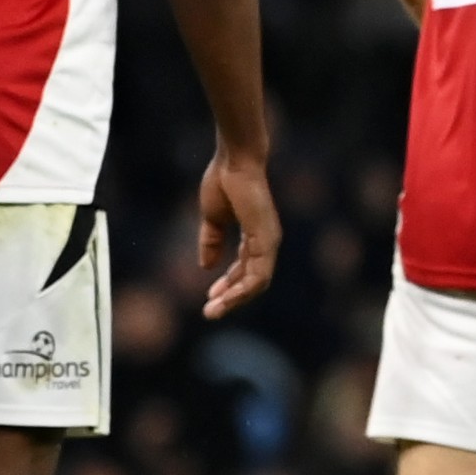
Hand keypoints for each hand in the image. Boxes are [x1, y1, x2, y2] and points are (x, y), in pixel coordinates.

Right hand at [197, 146, 280, 318]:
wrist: (233, 161)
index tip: (210, 298)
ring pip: (257, 282)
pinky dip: (243, 288)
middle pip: (252, 281)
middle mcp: (266, 242)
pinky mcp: (267, 238)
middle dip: (230, 298)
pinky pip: (259, 272)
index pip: (245, 270)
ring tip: (213, 310)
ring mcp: (269, 241)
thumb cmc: (224, 182)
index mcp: (255, 237)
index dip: (228, 286)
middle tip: (210, 313)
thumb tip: (206, 266)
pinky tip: (226, 297)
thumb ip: (211, 241)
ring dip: (235, 298)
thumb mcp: (213, 219)